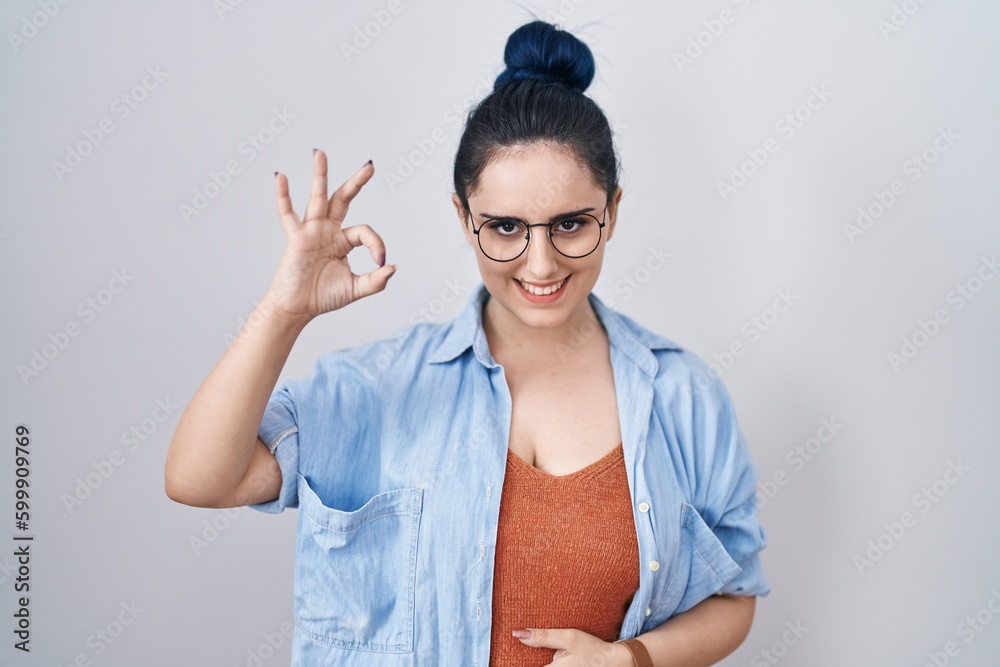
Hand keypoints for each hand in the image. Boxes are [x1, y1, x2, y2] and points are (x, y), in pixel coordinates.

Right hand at [266, 149, 394, 323]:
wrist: (297, 308)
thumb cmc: (322, 297)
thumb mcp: (355, 289)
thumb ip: (375, 281)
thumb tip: (392, 267)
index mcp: (343, 241)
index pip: (365, 233)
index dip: (377, 244)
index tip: (380, 262)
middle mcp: (328, 231)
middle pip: (343, 200)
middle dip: (356, 183)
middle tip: (370, 166)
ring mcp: (311, 231)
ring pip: (318, 198)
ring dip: (320, 175)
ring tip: (320, 153)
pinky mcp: (296, 238)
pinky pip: (288, 214)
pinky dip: (283, 196)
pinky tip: (281, 177)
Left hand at [513, 627, 632, 665]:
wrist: (613, 662)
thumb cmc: (591, 649)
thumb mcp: (568, 637)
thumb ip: (543, 637)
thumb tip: (517, 634)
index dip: (514, 661)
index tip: (505, 656)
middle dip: (524, 660)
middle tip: (518, 652)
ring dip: (536, 661)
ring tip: (536, 654)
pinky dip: (544, 663)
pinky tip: (547, 658)